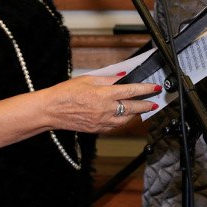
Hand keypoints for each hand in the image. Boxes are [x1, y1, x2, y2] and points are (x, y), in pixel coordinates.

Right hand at [41, 75, 161, 132]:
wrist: (51, 110)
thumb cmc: (66, 92)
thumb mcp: (88, 79)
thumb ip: (108, 78)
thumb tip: (122, 76)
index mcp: (104, 94)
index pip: (131, 91)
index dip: (145, 89)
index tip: (154, 88)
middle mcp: (105, 109)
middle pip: (133, 107)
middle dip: (146, 105)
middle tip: (154, 103)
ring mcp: (102, 121)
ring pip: (126, 120)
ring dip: (135, 114)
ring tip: (141, 110)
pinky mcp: (97, 129)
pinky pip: (115, 126)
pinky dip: (122, 122)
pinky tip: (124, 118)